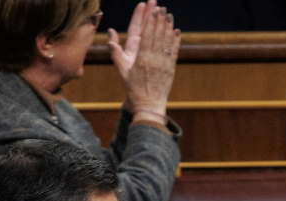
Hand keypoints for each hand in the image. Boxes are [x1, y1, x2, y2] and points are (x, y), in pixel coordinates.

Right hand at [113, 2, 179, 120]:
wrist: (149, 105)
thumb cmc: (134, 90)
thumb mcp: (122, 72)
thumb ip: (116, 53)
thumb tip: (109, 37)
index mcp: (141, 58)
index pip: (147, 35)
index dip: (150, 21)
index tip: (153, 10)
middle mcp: (154, 59)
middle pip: (158, 34)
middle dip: (160, 20)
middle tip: (161, 7)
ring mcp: (164, 63)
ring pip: (167, 41)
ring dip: (168, 26)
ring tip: (169, 15)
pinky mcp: (171, 68)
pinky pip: (174, 51)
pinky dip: (175, 40)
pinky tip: (176, 31)